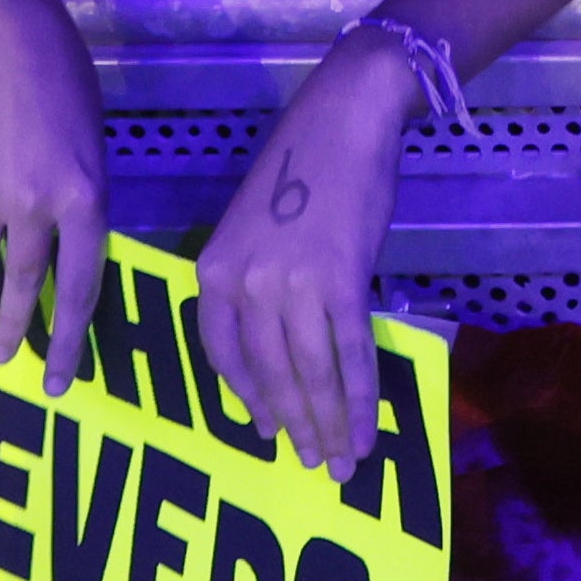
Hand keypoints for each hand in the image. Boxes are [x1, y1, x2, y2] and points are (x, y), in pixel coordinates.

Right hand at [0, 0, 105, 392]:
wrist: (7, 39)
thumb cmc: (65, 86)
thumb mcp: (94, 149)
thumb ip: (82, 205)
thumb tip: (66, 259)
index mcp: (85, 198)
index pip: (79, 286)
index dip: (67, 339)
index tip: (55, 380)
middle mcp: (36, 204)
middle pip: (25, 286)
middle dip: (15, 333)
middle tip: (5, 366)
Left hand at [196, 48, 415, 484]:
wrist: (345, 118)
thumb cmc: (304, 166)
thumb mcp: (256, 227)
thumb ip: (257, 282)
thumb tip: (283, 341)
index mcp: (214, 270)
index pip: (221, 354)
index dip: (248, 398)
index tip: (266, 430)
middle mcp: (244, 284)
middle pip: (268, 374)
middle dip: (293, 424)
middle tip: (311, 462)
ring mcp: (290, 285)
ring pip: (308, 374)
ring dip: (328, 424)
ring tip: (342, 460)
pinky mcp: (339, 282)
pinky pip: (348, 354)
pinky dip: (358, 398)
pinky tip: (366, 429)